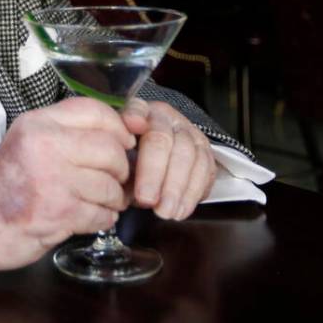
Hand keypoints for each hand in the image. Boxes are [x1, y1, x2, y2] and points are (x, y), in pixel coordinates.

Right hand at [0, 97, 133, 274]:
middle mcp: (44, 145)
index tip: (127, 142)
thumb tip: (123, 133)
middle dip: (122, 169)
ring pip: (110, 185)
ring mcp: (51, 179)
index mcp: (38, 123)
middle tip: (119, 180)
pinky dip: (104, 218)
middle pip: (110, 149)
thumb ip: (67, 132)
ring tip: (105, 202)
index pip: (95, 111)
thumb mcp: (28, 142)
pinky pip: (101, 213)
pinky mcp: (58, 212)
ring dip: (115, 198)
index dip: (119, 127)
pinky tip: (92, 217)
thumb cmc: (5, 183)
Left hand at [122, 99, 216, 220]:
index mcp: (141, 112)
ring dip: (177, 189)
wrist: (158, 159)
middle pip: (163, 139)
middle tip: (147, 200)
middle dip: (155, 173)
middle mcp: (167, 117)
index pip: (137, 111)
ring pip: (189, 155)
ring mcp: (190, 132)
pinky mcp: (206, 151)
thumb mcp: (117, 157)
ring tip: (166, 212)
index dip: (134, 119)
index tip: (131, 132)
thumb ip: (117, 165)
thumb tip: (120, 190)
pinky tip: (181, 210)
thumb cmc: (131, 159)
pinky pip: (206, 170)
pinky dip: (193, 193)